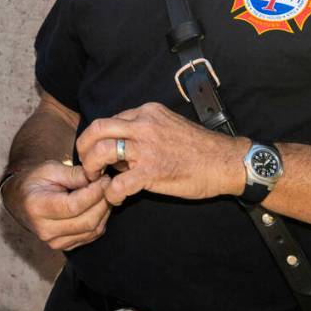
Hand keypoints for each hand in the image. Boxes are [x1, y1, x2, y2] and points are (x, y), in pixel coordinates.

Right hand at [2, 160, 110, 250]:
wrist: (20, 200)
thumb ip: (73, 174)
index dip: (94, 193)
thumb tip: (96, 177)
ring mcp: (55, 242)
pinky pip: (91, 236)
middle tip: (110, 184)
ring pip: (92, 230)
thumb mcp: (50, 169)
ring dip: (104, 211)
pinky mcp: (65, 246)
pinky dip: (100, 220)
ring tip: (105, 193)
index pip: (74, 206)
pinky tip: (99, 205)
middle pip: (87, 221)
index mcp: (38, 207)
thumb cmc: (35, 181)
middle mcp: (46, 230)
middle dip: (103, 202)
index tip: (105, 179)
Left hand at [75, 102, 244, 205]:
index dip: (100, 137)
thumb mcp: (169, 125)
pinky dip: (111, 193)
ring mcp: (147, 148)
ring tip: (96, 179)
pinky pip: (119, 183)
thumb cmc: (199, 147)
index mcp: (147, 112)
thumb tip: (122, 147)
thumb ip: (144, 131)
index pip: (111, 120)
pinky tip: (116, 198)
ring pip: (102, 151)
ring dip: (92, 167)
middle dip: (84, 146)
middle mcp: (143, 125)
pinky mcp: (152, 172)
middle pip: (98, 128)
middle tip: (86, 163)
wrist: (226, 162)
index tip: (99, 152)